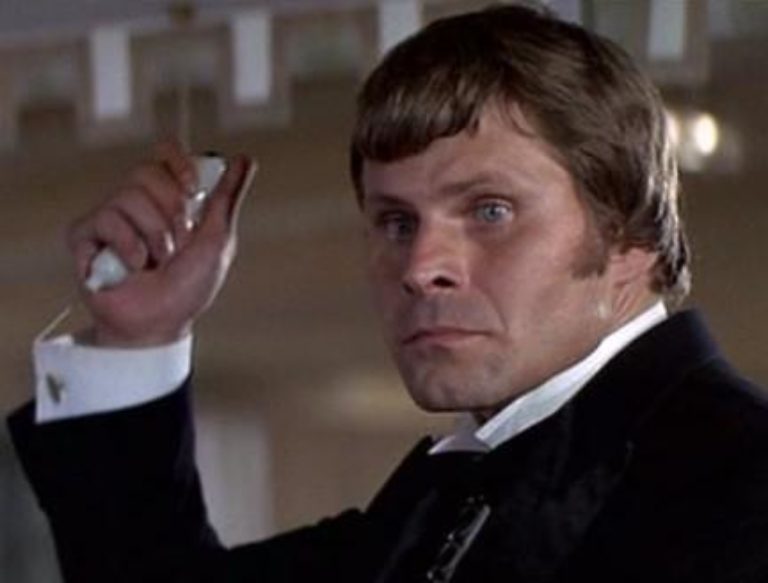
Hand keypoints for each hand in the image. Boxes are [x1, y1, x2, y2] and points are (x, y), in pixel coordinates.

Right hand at [68, 140, 256, 346]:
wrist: (161, 323)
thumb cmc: (189, 287)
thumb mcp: (217, 238)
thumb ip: (227, 196)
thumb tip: (245, 160)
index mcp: (168, 197)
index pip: (164, 153)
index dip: (177, 162)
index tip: (193, 189)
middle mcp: (136, 201)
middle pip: (146, 171)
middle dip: (172, 211)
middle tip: (178, 242)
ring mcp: (109, 216)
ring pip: (128, 195)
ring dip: (154, 234)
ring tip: (157, 260)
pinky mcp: (84, 235)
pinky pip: (105, 219)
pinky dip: (128, 245)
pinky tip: (133, 265)